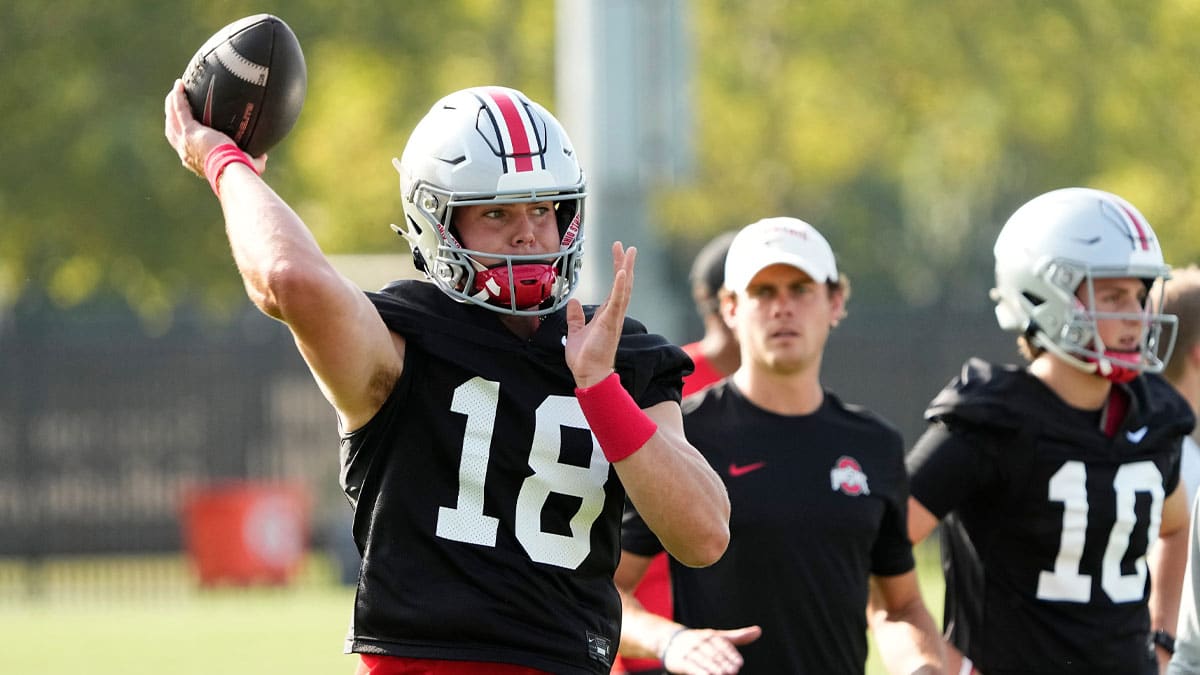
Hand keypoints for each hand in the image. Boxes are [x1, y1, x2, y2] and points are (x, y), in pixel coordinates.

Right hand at [163, 79, 266, 177]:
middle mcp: (185, 151)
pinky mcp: (189, 131)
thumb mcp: (243, 165)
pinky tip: (180, 85)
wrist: (230, 170)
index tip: (185, 126)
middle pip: (173, 130)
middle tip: (174, 104)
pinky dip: (179, 97)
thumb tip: (263, 157)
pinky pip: (180, 109)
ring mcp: (185, 140)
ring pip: (173, 118)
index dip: (181, 135)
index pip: (184, 146)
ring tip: (176, 91)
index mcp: (194, 160)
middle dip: (172, 116)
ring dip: (172, 104)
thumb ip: (252, 161)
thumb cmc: (237, 172)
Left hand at [565, 242, 635, 387]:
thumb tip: (574, 302)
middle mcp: (613, 314)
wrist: (589, 375)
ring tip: (629, 252)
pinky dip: (620, 287)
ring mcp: (614, 318)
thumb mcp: (574, 332)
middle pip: (623, 284)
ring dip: (626, 269)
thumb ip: (576, 317)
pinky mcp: (610, 323)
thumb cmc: (585, 358)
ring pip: (624, 289)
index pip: (615, 288)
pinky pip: (618, 302)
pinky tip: (622, 273)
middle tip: (627, 246)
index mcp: (606, 315)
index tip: (618, 252)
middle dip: (624, 264)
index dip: (617, 269)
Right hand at [661, 626, 761, 674]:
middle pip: (713, 653)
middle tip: (733, 670)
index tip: (739, 663)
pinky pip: (691, 667)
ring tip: (722, 674)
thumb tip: (759, 631)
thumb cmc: (700, 641)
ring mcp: (689, 651)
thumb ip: (738, 636)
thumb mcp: (718, 637)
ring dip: (713, 668)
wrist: (670, 640)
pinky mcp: (680, 661)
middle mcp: (700, 642)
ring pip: (703, 660)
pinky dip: (700, 672)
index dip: (731, 654)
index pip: (722, 645)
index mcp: (710, 636)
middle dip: (723, 662)